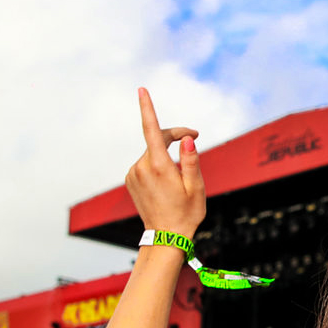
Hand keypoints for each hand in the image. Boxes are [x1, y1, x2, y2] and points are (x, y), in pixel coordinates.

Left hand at [125, 88, 204, 236]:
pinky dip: (158, 165)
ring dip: (166, 155)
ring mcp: (133, 174)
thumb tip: (186, 139)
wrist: (165, 237)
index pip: (152, 130)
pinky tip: (167, 184)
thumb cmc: (186, 213)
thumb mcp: (196, 187)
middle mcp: (142, 167)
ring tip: (180, 177)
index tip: (142, 90)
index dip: (147, 108)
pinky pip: (146, 164)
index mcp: (159, 166)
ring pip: (152, 153)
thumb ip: (190, 160)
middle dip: (174, 136)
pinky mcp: (131, 180)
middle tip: (195, 136)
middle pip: (156, 140)